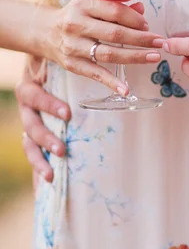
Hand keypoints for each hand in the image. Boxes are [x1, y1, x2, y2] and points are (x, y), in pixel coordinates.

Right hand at [16, 57, 70, 183]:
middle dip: (46, 139)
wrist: (42, 68)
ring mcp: (28, 122)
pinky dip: (38, 170)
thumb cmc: (54, 66)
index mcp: (30, 87)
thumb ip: (71, 67)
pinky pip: (32, 154)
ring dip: (39, 160)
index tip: (67, 113)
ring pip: (28, 143)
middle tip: (62, 150)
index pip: (35, 96)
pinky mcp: (31, 136)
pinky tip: (45, 184)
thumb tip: (103, 70)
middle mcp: (26, 107)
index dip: (48, 105)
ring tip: (51, 174)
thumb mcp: (58, 64)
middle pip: (30, 125)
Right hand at [40, 0, 162, 94]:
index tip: (149, 25)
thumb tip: (141, 10)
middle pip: (115, 33)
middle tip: (159, 43)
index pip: (114, 11)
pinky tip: (126, 89)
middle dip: (141, 39)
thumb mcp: (91, 5)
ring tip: (153, 58)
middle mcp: (76, 24)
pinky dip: (111, 82)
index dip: (135, 19)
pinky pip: (95, 74)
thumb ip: (115, 7)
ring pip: (109, 54)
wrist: (44, 32)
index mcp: (82, 4)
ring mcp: (73, 46)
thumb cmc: (75, 16)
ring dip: (134, 57)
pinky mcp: (72, 64)